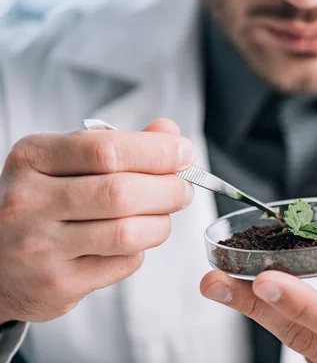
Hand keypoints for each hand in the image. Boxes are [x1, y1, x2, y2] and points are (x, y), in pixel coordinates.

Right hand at [0, 119, 194, 323]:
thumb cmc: (40, 201)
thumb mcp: (63, 161)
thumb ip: (118, 145)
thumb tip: (170, 134)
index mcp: (33, 158)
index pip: (106, 149)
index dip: (157, 151)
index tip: (184, 153)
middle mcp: (29, 201)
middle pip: (121, 192)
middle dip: (169, 189)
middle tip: (183, 189)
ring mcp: (40, 247)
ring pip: (127, 233)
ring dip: (161, 223)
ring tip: (163, 215)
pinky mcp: (57, 285)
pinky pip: (122, 264)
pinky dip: (141, 249)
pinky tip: (133, 241)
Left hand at [201, 189, 316, 362]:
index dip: (305, 304)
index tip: (266, 280)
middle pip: (305, 338)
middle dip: (255, 309)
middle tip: (214, 281)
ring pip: (298, 343)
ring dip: (257, 312)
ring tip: (220, 284)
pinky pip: (304, 343)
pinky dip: (277, 317)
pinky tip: (251, 294)